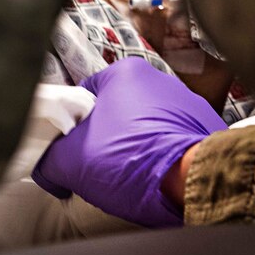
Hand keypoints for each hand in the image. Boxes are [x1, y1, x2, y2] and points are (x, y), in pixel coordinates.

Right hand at [32, 57, 225, 226]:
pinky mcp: (207, 128)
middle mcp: (159, 79)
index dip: (73, 127)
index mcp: (124, 72)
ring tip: (132, 174)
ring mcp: (188, 103)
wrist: (194, 182)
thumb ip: (49, 160)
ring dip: (135, 147)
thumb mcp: (71, 162)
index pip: (84, 97)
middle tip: (100, 166)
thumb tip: (46, 170)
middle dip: (106, 138)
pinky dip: (162, 156)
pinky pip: (173, 140)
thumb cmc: (131, 159)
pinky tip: (157, 176)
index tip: (74, 151)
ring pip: (145, 127)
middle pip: (116, 111)